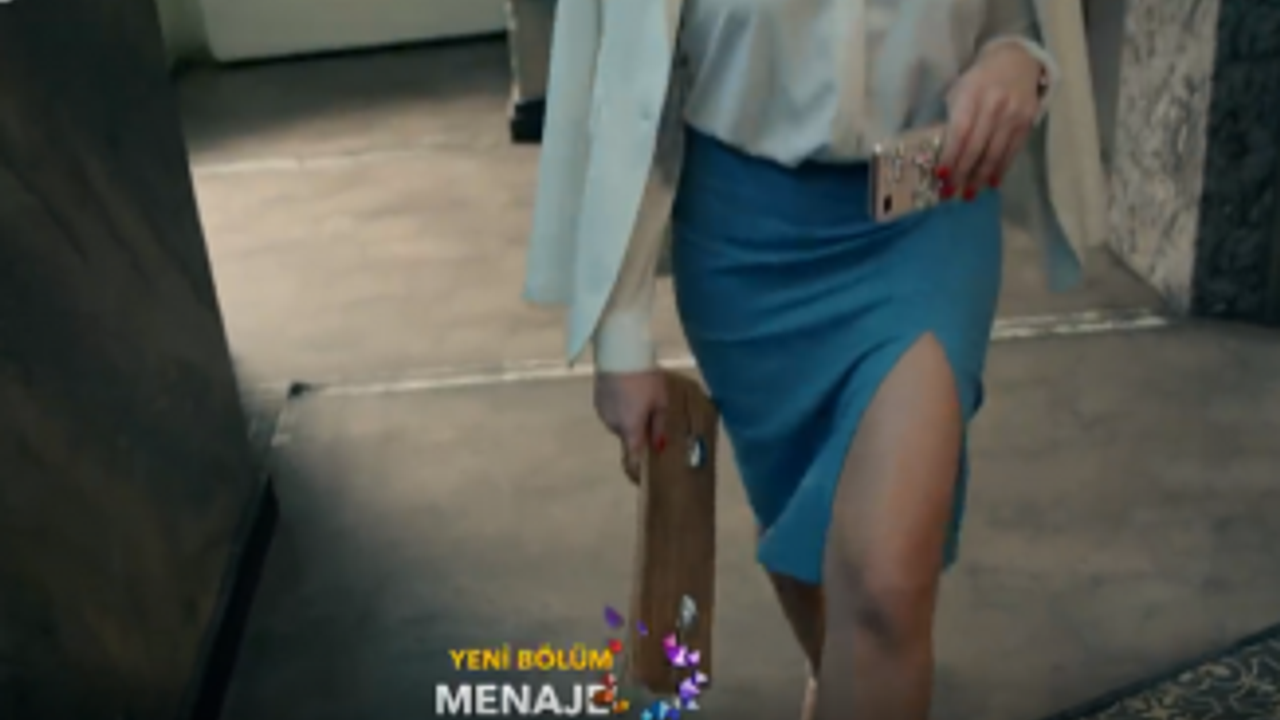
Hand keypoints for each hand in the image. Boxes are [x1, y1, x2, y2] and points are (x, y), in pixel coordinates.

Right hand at [594, 370, 667, 482]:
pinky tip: (627, 391)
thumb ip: (659, 426)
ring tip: (640, 396)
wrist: (619, 350)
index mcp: (630, 428)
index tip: (643, 476)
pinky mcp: (597, 400)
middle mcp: (613, 424)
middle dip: (638, 430)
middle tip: (652, 413)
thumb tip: (659, 447)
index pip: (633, 458)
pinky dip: (620, 407)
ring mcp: (602, 412)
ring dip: (629, 417)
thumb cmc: (645, 376)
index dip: (638, 469)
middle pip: (628, 437)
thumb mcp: (660, 401)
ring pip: (619, 423)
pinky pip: (611, 411)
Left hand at [938, 43, 1042, 197]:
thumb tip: (945, 154)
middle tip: (951, 193)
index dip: (951, 156)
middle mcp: (995, 104)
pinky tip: (992, 183)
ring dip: (981, 177)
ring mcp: (1014, 113)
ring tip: (969, 194)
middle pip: (977, 146)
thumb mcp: (959, 90)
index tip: (942, 176)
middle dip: (963, 172)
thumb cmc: (979, 80)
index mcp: (972, 94)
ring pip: (996, 152)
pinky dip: (1002, 169)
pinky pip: (1013, 150)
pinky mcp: (1028, 121)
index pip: (960, 131)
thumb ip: (953, 117)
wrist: (1017, 60)